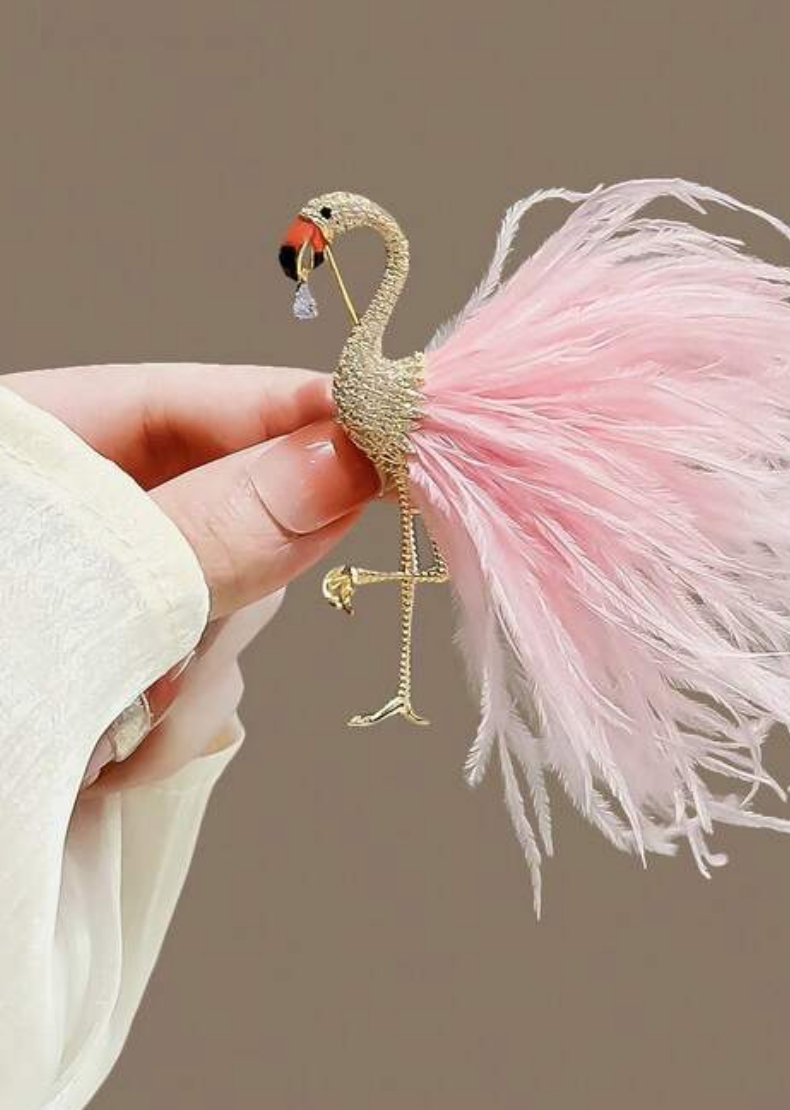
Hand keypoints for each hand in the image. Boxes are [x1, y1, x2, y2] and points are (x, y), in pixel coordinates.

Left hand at [2, 363, 379, 787]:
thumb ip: (212, 531)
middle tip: (207, 624)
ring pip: (223, 607)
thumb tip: (349, 460)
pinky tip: (113, 757)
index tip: (386, 429)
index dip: (286, 411)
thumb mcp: (60, 594)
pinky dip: (176, 722)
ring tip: (122, 721)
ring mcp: (89, 606)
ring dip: (195, 669)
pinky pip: (199, 679)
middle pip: (223, 509)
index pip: (182, 401)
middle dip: (231, 576)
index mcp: (29, 460)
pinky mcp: (106, 683)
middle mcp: (67, 527)